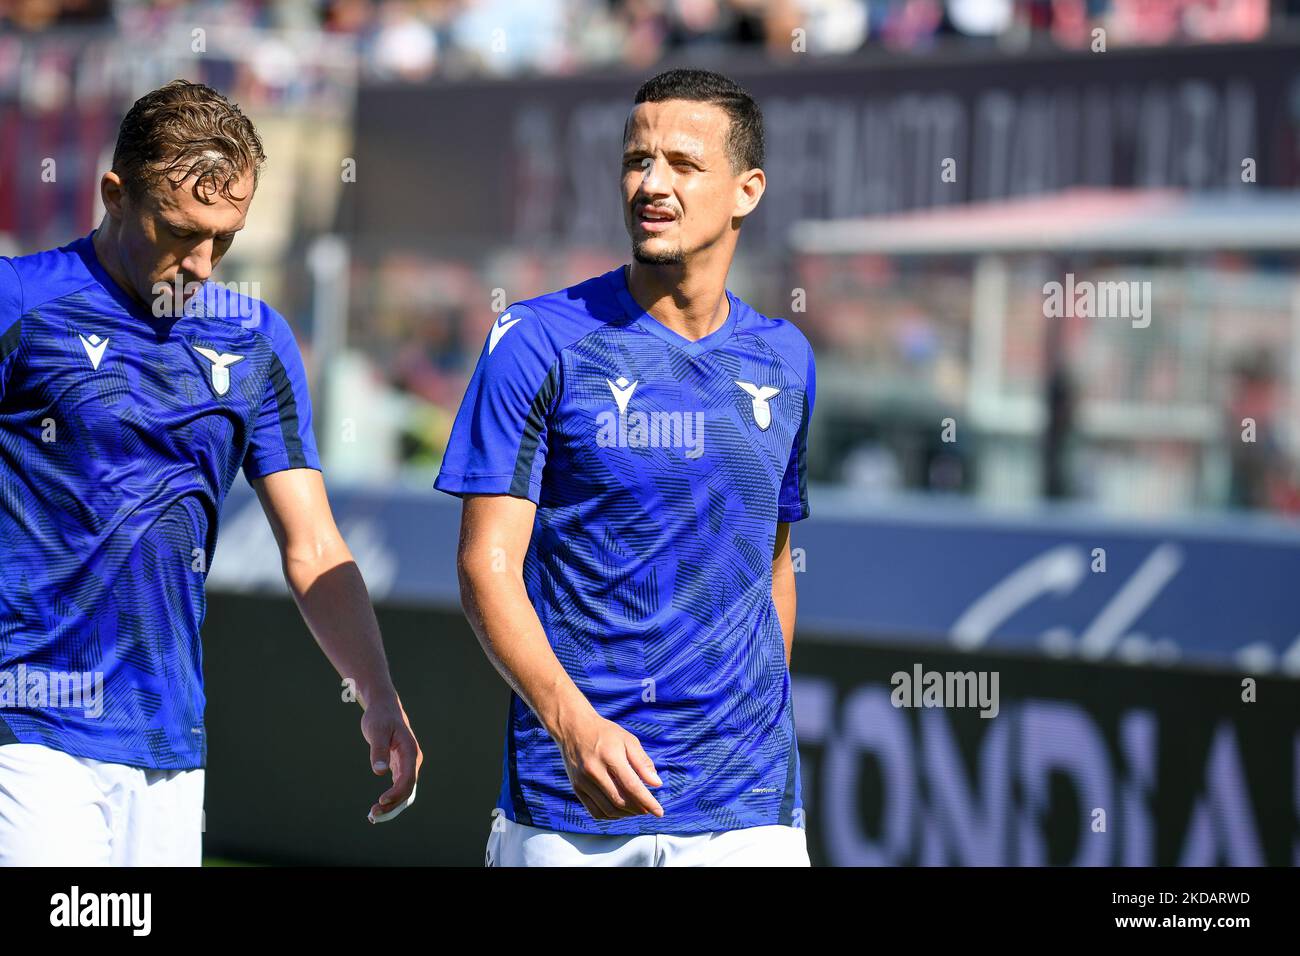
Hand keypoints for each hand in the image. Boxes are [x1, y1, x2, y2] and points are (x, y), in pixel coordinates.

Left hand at [360, 695, 421, 822]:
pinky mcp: (401, 767)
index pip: (408, 778)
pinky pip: (400, 787)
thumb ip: (378, 750)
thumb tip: (380, 772)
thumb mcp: (376, 730)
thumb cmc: (380, 717)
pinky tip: (378, 808)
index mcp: (410, 751)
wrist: (384, 708)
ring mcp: (408, 765)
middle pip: (408, 789)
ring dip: (392, 806)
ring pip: (405, 791)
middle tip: (372, 815)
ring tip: (373, 816)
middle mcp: (412, 760)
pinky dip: (391, 799)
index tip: (381, 801)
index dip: (397, 792)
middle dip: (393, 805)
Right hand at [555, 710, 663, 820]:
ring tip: (637, 809)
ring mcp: (583, 781)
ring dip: (626, 814)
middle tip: (648, 809)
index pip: (632, 786)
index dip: (647, 801)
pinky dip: (610, 815)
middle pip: (620, 801)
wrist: (573, 728)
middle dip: (638, 809)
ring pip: (608, 809)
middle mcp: (594, 771)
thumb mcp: (628, 740)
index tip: (659, 812)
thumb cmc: (605, 733)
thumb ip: (642, 762)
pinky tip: (620, 810)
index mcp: (610, 756)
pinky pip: (595, 811)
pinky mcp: (576, 788)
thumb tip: (657, 784)